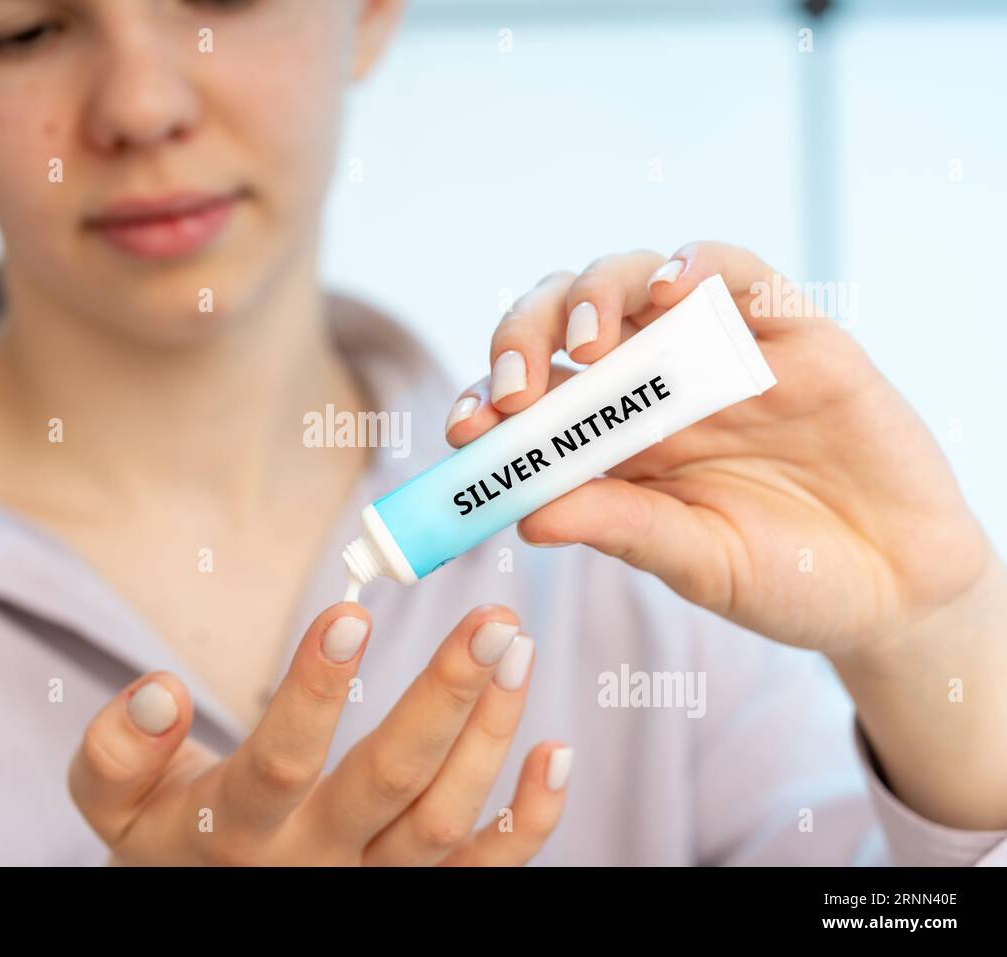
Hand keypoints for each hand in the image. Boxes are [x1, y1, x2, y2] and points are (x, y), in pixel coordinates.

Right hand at [68, 603, 568, 864]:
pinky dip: (530, 821)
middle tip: (493, 618)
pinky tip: (554, 751)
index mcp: (234, 833)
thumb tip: (160, 691)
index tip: (352, 610)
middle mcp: (313, 865)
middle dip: (444, 696)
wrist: (203, 900)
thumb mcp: (112, 805)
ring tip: (517, 647)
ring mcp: (372, 887)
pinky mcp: (413, 896)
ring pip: (445, 821)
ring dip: (490, 735)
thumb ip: (119, 750)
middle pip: (388, 786)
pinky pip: (485, 872)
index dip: (315, 690)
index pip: (279, 763)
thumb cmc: (164, 836)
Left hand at [446, 242, 999, 663]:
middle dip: (524, 338)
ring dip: (595, 298)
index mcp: (612, 443)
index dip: (486, 403)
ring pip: (632, 281)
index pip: (529, 400)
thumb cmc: (788, 579)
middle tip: (515, 386)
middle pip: (564, 324)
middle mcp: (651, 387)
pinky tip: (667, 289)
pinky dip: (694, 264)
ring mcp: (716, 351)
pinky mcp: (788, 327)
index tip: (465, 431)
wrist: (901, 584)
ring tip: (589, 346)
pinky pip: (732, 270)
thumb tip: (526, 515)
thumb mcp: (697, 562)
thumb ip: (622, 528)